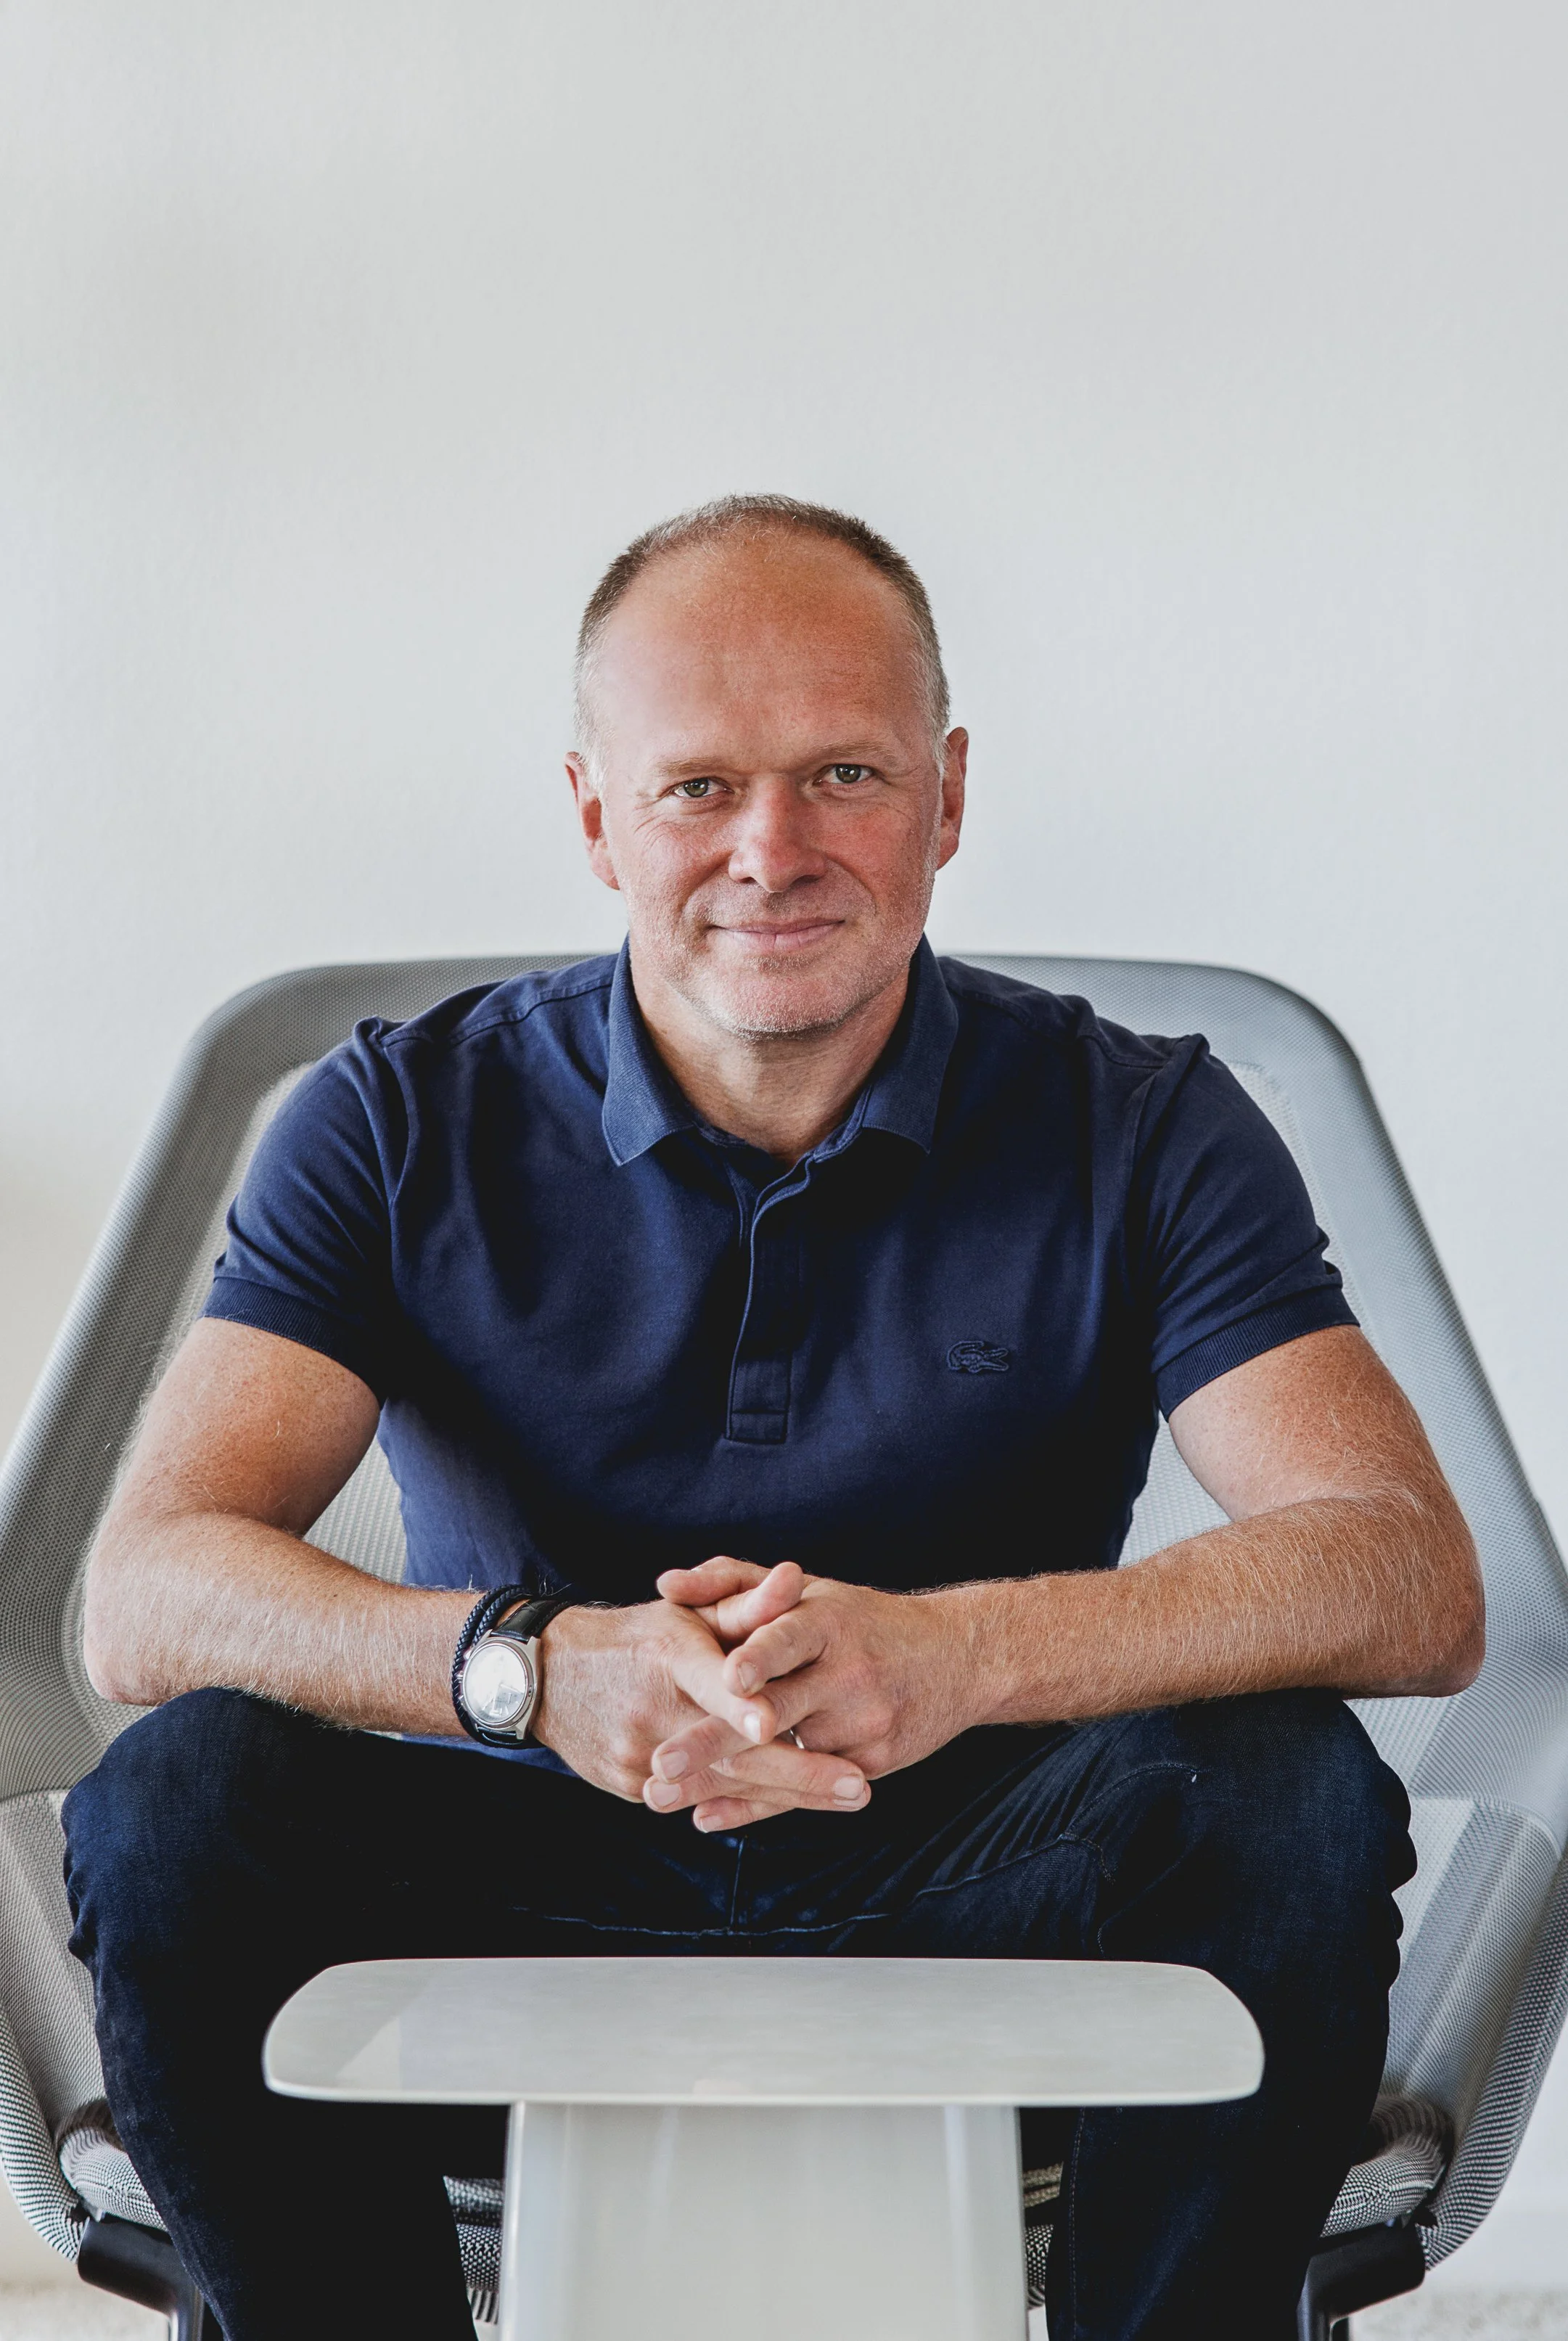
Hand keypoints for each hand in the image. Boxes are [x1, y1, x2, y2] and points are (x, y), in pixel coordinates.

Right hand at [530, 1572, 868, 1824]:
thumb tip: (796, 1576)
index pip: (711, 1682)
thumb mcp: (686, 1612)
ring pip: (722, 1782)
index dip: (743, 1705)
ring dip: (788, 1795)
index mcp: (667, 1654)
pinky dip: (747, 1804)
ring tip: (851, 1797)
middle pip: (729, 1750)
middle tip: (859, 1786)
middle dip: (799, 1771)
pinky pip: (699, 1797)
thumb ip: (746, 1602)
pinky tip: (799, 1807)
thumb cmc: (636, 1637)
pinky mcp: (633, 1786)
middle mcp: (652, 1709)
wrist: (548, 1678)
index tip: (778, 1724)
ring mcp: (639, 1755)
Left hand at [649, 1559, 978, 1828]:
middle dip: (714, 1738)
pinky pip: (803, 1790)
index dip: (760, 1658)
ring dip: (719, 1782)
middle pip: (775, 1710)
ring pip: (783, 1760)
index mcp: (829, 1621)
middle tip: (660, 1760)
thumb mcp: (808, 1591)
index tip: (727, 1679)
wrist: (959, 1659)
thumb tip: (664, 1585)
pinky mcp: (870, 1763)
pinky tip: (706, 1818)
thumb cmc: (862, 1621)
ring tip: (657, 1797)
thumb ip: (732, 1580)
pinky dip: (753, 1806)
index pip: (789, 1638)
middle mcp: (847, 1672)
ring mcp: (862, 1723)